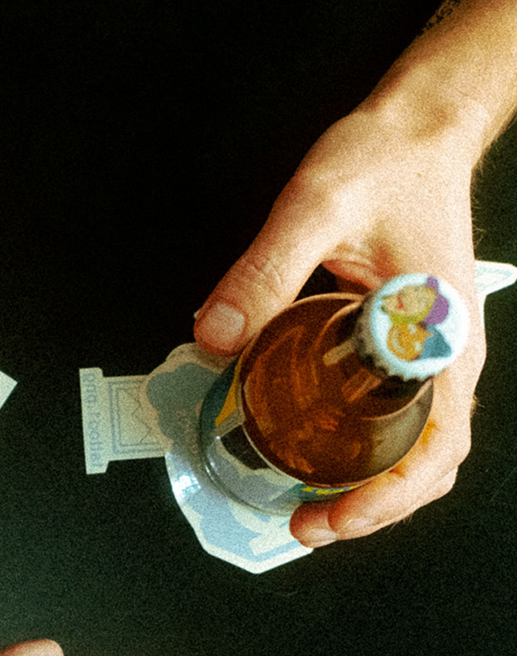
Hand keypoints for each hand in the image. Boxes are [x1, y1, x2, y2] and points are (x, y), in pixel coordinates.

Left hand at [194, 102, 486, 546]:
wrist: (417, 129)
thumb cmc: (384, 162)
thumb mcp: (313, 208)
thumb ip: (263, 272)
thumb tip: (213, 340)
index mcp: (437, 334)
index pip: (433, 446)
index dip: (385, 497)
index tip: (331, 518)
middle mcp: (443, 354)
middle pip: (426, 463)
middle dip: (371, 508)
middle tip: (304, 526)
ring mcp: (430, 354)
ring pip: (414, 446)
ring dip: (367, 486)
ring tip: (307, 507)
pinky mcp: (407, 345)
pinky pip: (396, 415)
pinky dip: (363, 450)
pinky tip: (316, 453)